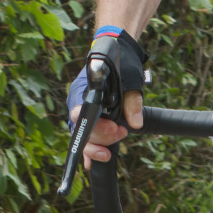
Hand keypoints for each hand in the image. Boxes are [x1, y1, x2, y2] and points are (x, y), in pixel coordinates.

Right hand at [67, 28, 144, 167]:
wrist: (118, 50)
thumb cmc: (123, 63)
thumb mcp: (132, 80)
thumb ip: (132, 102)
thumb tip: (136, 123)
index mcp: (83, 91)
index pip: (81, 116)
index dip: (98, 128)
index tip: (116, 129)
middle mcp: (76, 102)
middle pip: (82, 130)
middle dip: (102, 137)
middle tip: (122, 133)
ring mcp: (80, 111)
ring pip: (84, 135)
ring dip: (99, 143)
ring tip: (117, 142)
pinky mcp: (87, 117)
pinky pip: (86, 136)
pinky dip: (92, 149)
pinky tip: (96, 161)